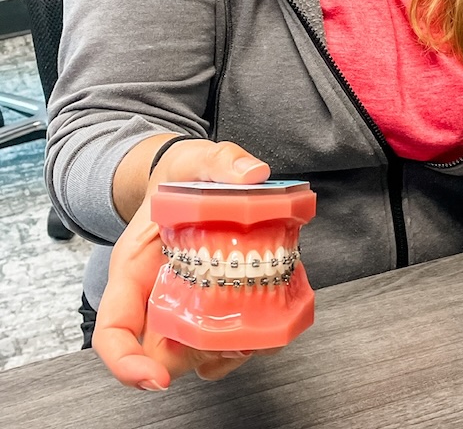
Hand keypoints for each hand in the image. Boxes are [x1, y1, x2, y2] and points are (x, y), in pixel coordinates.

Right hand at [92, 139, 270, 389]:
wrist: (188, 178)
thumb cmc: (181, 174)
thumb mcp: (196, 158)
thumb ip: (221, 161)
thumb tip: (251, 174)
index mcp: (134, 267)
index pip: (114, 328)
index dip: (126, 363)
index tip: (155, 380)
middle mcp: (154, 295)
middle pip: (163, 353)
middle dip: (200, 355)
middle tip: (240, 334)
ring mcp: (184, 305)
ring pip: (198, 355)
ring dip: (230, 351)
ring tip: (262, 325)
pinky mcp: (213, 306)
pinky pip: (226, 342)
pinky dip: (251, 340)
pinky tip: (273, 316)